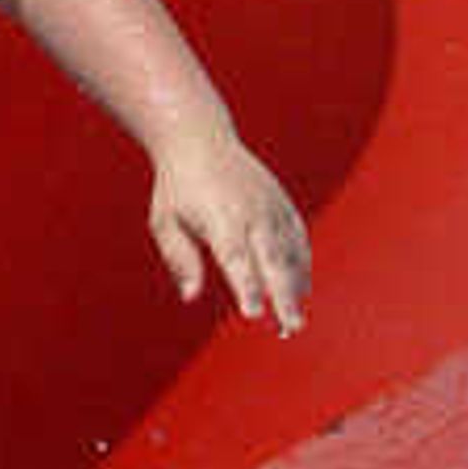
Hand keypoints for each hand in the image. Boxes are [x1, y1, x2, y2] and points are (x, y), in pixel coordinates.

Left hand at [147, 130, 309, 330]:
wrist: (200, 139)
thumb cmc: (177, 187)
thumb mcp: (164, 220)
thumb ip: (179, 257)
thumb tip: (190, 296)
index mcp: (220, 217)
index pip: (236, 258)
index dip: (246, 286)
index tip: (252, 313)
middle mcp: (251, 211)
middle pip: (272, 260)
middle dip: (283, 296)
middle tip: (290, 328)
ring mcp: (271, 206)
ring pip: (292, 253)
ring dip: (296, 289)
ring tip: (292, 323)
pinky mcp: (283, 204)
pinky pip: (299, 239)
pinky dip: (303, 266)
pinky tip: (301, 292)